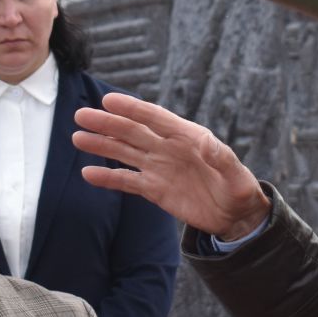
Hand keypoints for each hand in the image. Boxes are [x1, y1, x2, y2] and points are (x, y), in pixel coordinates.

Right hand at [74, 93, 269, 241]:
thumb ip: (220, 157)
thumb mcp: (236, 174)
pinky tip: (88, 174)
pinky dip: (108, 178)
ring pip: (125, 152)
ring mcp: (159, 168)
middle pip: (133, 132)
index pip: (155, 118)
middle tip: (81, 116)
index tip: (108, 100)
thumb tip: (204, 141)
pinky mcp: (154, 189)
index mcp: (187, 136)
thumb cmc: (240, 189)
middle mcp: (169, 148)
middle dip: (107, 124)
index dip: (132, 108)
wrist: (236, 215)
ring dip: (102, 145)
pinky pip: (127, 181)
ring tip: (77, 138)